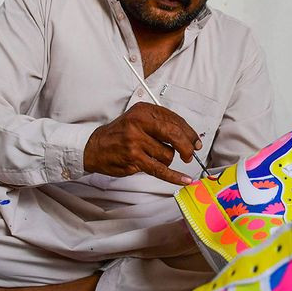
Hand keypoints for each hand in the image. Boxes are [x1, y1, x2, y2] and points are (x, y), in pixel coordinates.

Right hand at [83, 102, 202, 184]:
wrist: (95, 147)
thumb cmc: (120, 134)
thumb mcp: (139, 119)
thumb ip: (162, 124)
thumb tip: (190, 138)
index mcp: (144, 111)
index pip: (174, 120)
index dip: (190, 133)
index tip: (196, 142)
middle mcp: (139, 123)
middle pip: (174, 135)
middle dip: (187, 146)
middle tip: (190, 154)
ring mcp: (135, 141)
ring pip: (167, 154)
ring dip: (166, 159)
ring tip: (154, 156)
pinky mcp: (134, 159)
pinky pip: (160, 169)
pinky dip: (174, 176)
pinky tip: (184, 179)